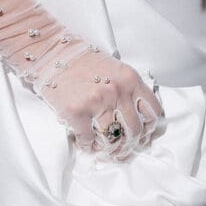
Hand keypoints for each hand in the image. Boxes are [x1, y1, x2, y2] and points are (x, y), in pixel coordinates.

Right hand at [35, 47, 164, 159]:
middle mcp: (117, 91)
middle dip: (130, 145)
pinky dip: (87, 145)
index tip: (142, 136)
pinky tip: (86, 143)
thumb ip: (127, 89)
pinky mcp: (76, 111)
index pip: (152, 110)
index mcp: (130, 79)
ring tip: (104, 150)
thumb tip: (135, 117)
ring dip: (109, 149)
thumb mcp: (114, 69)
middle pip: (135, 129)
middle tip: (123, 152)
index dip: (149, 128)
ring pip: (112, 138)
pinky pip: (87, 139)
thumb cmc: (82, 62)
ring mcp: (97, 101)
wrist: (52, 53)